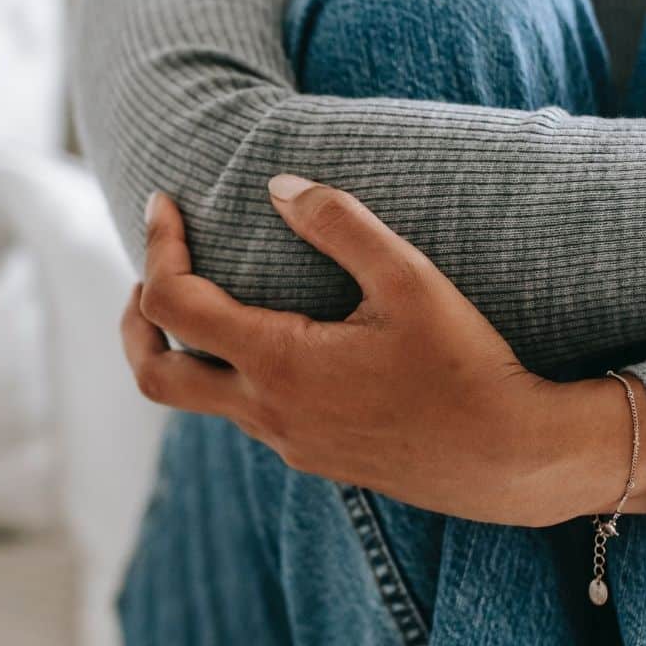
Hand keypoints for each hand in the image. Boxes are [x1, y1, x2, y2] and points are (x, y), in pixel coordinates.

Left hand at [121, 176, 645, 525]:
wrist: (511, 460)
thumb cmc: (466, 366)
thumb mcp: (409, 279)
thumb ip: (338, 223)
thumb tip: (277, 186)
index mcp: (279, 363)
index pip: (174, 305)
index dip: (158, 247)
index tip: (164, 205)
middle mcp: (268, 412)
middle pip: (153, 374)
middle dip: (135, 319)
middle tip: (149, 273)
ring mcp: (288, 442)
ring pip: (200, 399)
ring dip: (187, 347)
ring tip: (209, 297)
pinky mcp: (315, 458)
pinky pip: (247, 415)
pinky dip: (232, 373)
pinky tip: (275, 344)